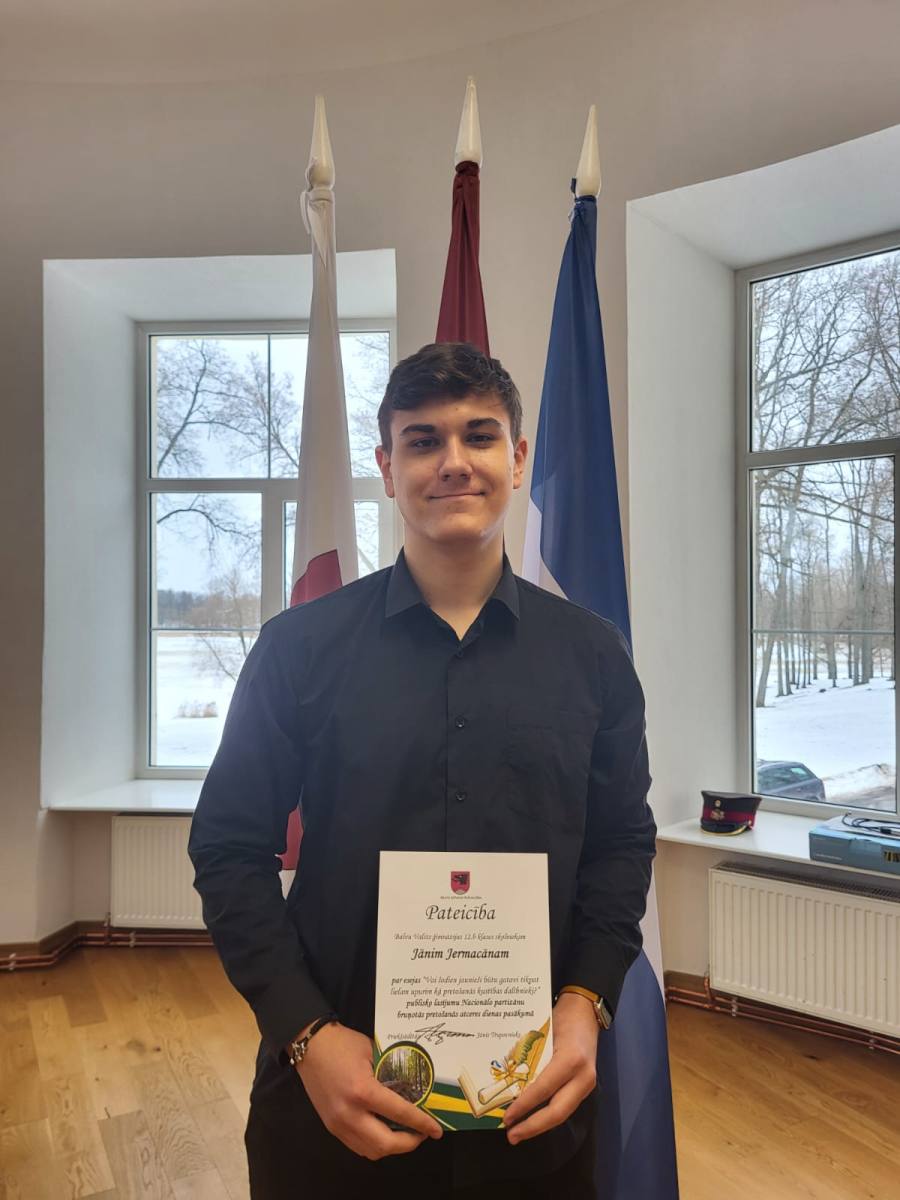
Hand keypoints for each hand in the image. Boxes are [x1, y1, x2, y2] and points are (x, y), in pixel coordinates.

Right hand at [293, 1022, 442, 1159]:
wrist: (309, 1046)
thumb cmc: (342, 1043)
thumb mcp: (372, 1051)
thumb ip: (390, 1071)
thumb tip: (412, 1084)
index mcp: (363, 1091)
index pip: (399, 1113)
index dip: (421, 1123)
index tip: (436, 1130)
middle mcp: (349, 1113)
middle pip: (385, 1144)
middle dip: (409, 1143)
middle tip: (422, 1133)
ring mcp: (338, 1123)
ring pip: (371, 1151)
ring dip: (392, 1148)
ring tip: (406, 1135)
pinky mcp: (331, 1127)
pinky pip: (357, 1146)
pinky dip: (375, 1145)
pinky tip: (384, 1133)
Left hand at [501, 992, 598, 1143]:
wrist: (585, 1010)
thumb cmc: (560, 1016)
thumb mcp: (543, 1033)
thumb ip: (531, 1057)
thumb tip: (505, 1080)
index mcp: (571, 1059)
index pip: (544, 1089)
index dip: (524, 1105)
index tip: (507, 1117)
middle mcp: (583, 1076)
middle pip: (558, 1112)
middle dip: (533, 1127)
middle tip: (512, 1136)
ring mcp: (587, 1083)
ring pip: (563, 1113)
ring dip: (540, 1125)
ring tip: (519, 1132)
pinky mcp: (584, 1086)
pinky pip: (565, 1105)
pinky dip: (547, 1114)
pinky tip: (532, 1119)